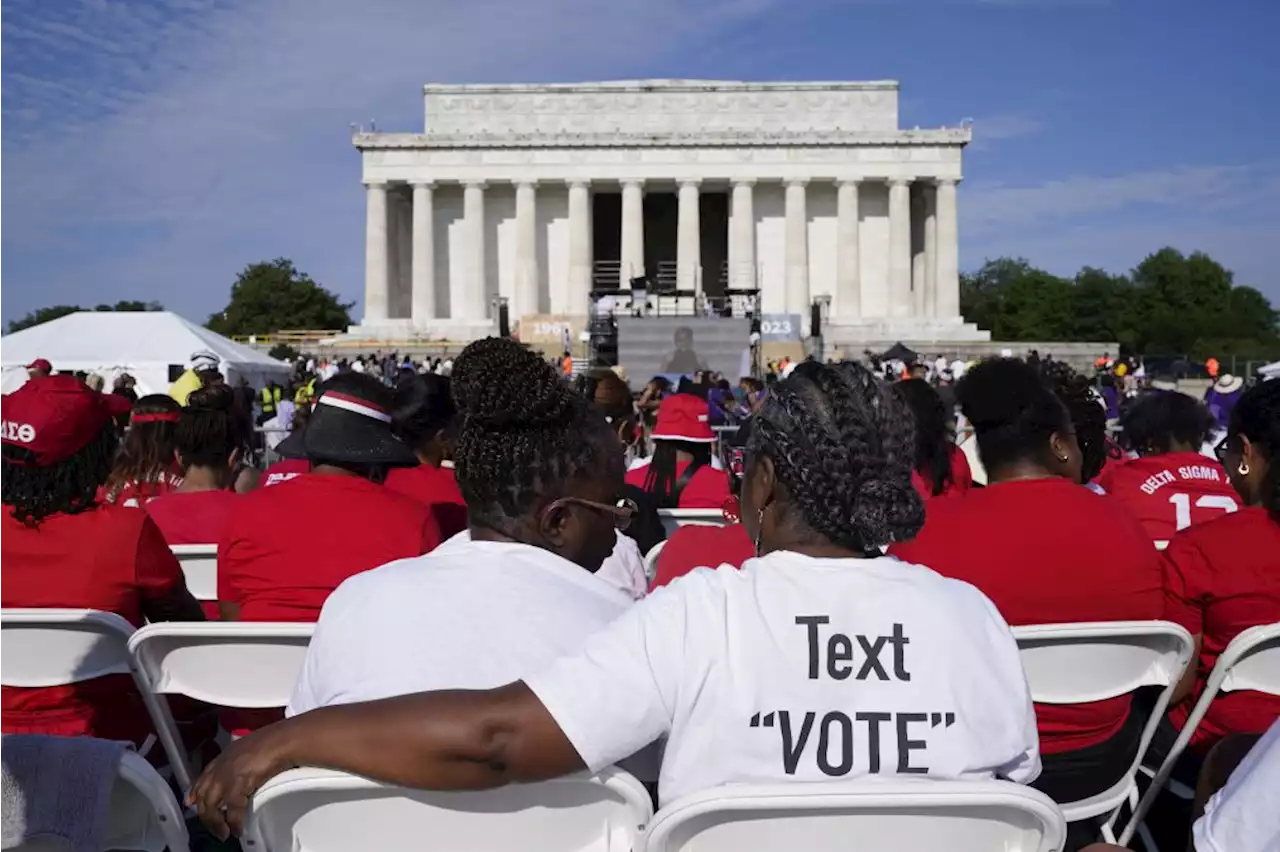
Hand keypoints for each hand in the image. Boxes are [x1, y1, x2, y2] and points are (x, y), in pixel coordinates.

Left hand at [188, 723, 296, 839]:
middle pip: (203, 796)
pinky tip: (237, 830)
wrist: (282, 740)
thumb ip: (240, 761)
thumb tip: (246, 773)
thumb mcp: (249, 749)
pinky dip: (234, 823)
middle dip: (206, 816)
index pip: (202, 779)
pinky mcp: (237, 785)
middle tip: (215, 828)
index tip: (192, 803)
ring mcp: (226, 776)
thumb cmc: (273, 741)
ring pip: (210, 806)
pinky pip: (232, 810)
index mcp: (223, 758)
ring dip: (215, 824)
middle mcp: (220, 768)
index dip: (196, 793)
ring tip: (224, 834)